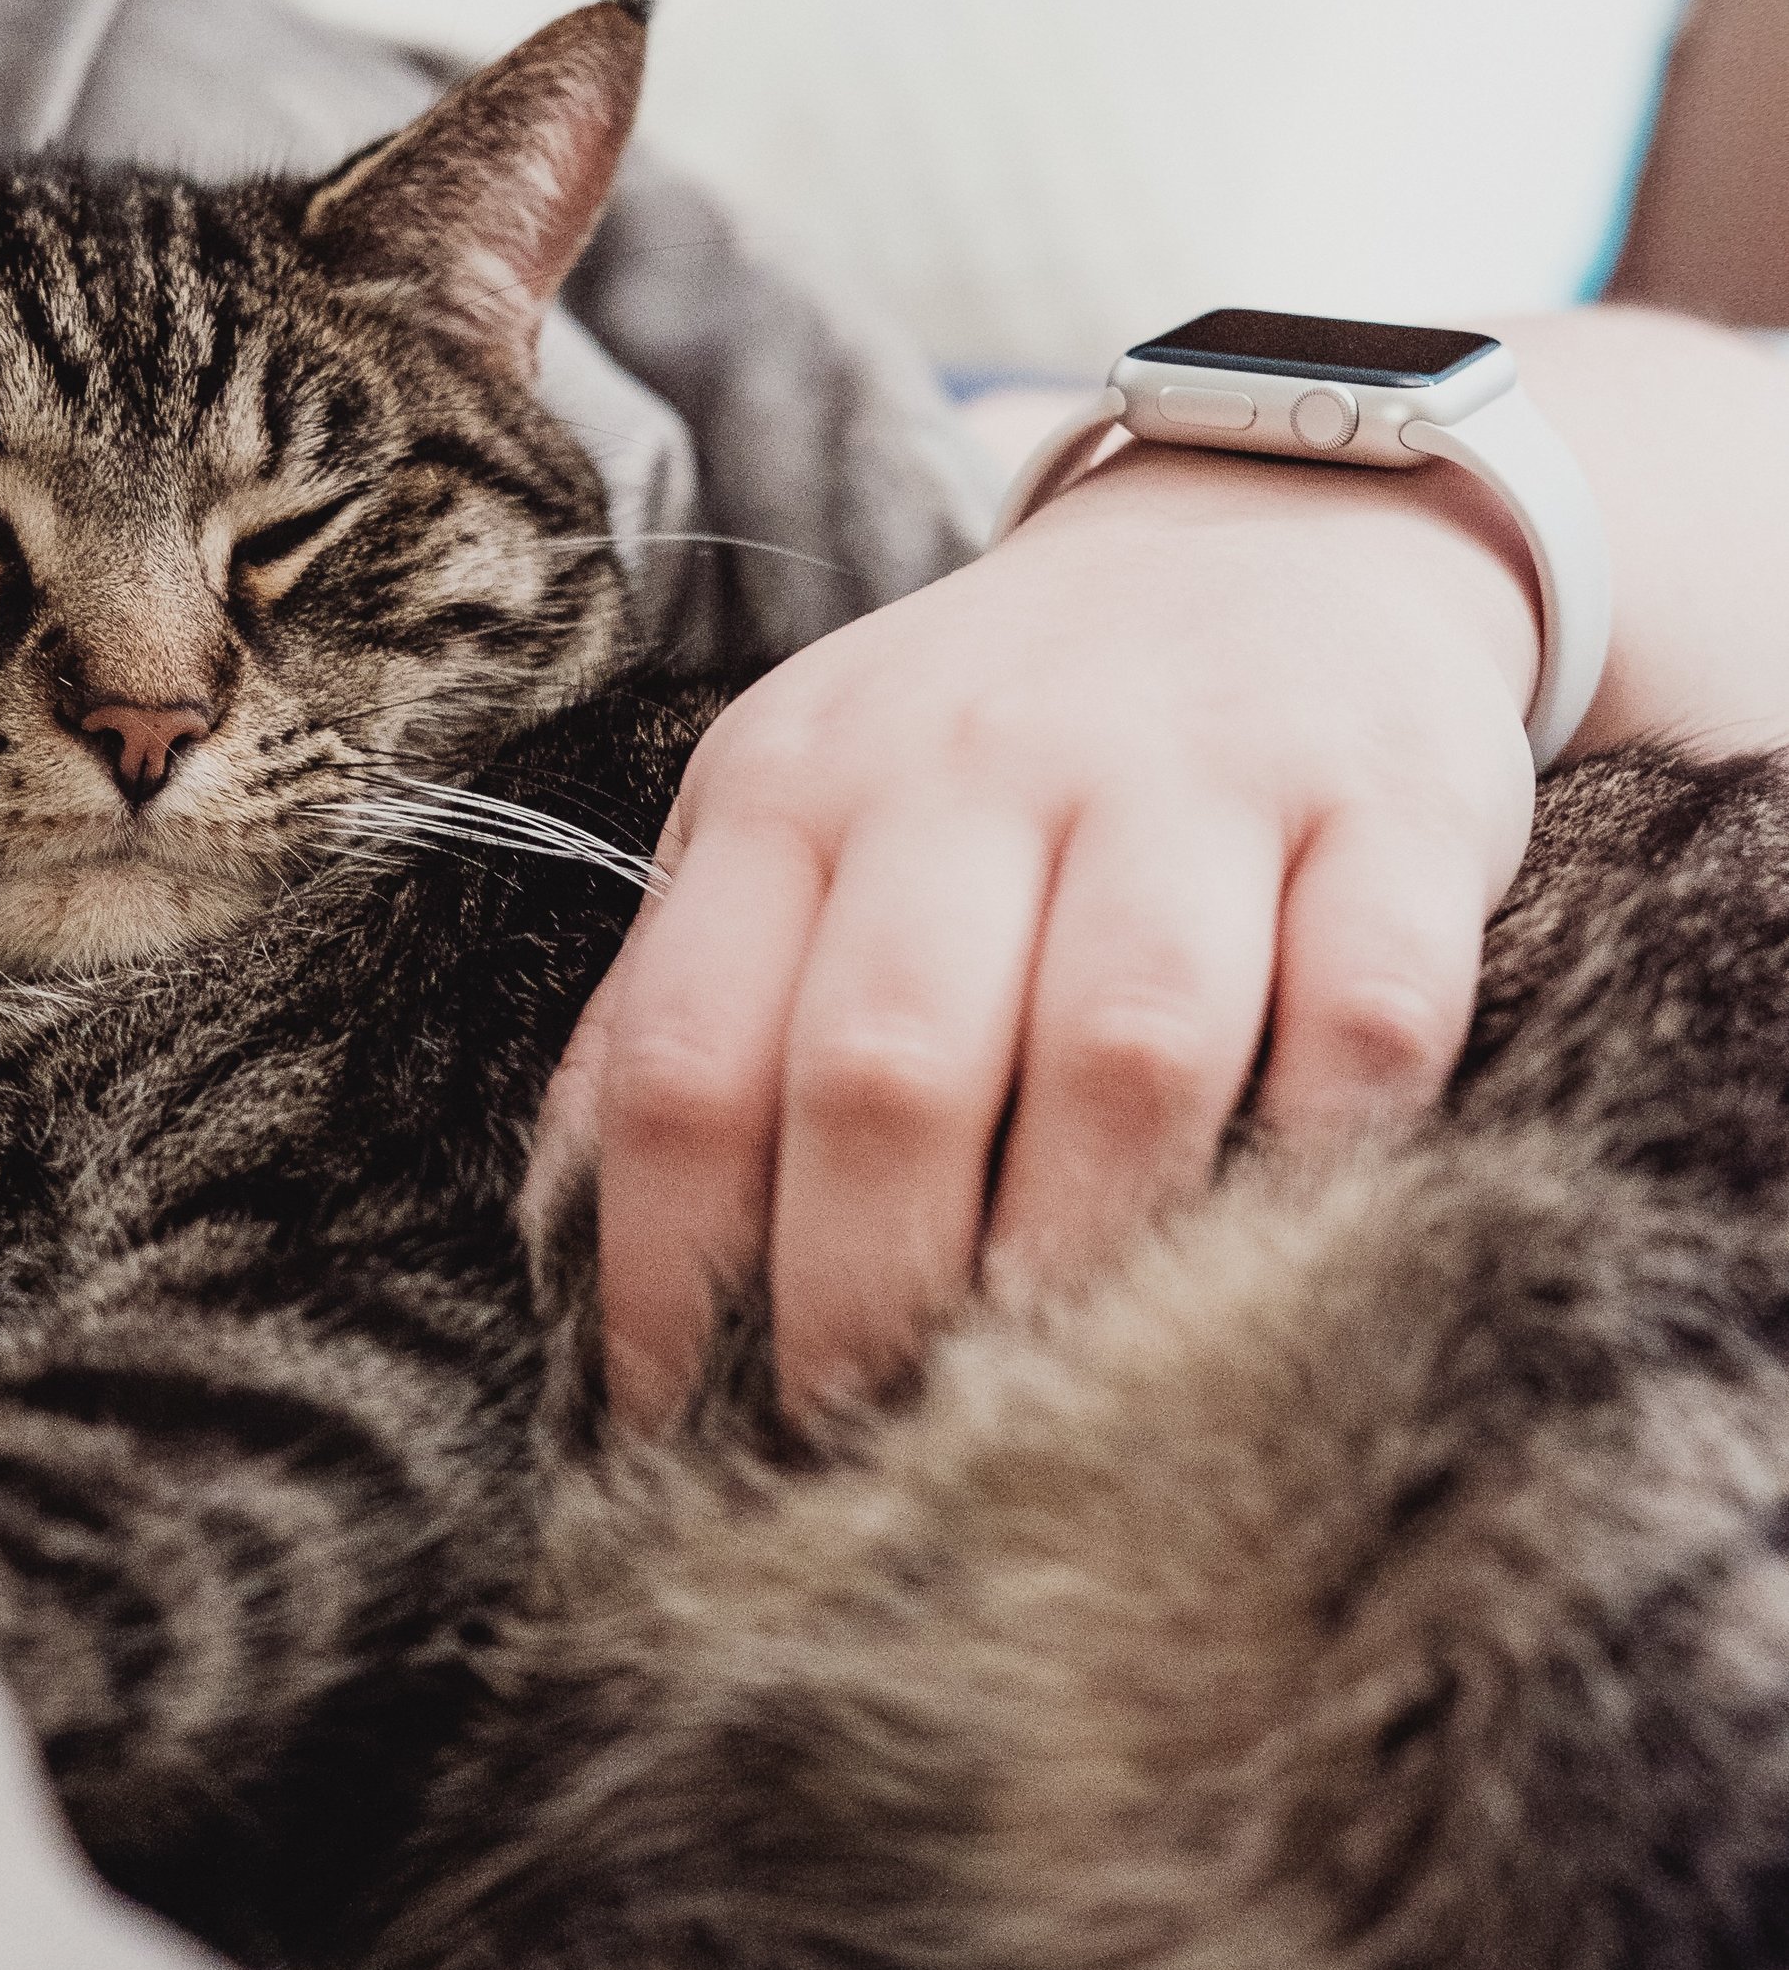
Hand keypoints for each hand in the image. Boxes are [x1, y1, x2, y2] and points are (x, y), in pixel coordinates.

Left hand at [534, 441, 1541, 1429]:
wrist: (1284, 517)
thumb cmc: (1007, 737)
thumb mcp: (806, 813)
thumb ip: (694, 999)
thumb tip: (573, 1251)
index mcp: (798, 787)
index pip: (689, 1057)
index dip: (662, 1274)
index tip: (671, 1430)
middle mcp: (979, 765)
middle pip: (886, 1070)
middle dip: (860, 1302)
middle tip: (863, 1453)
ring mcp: (1198, 777)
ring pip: (1122, 1051)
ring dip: (1078, 1261)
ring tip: (1051, 1406)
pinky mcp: (1397, 807)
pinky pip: (1363, 1014)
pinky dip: (1322, 1156)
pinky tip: (1281, 1256)